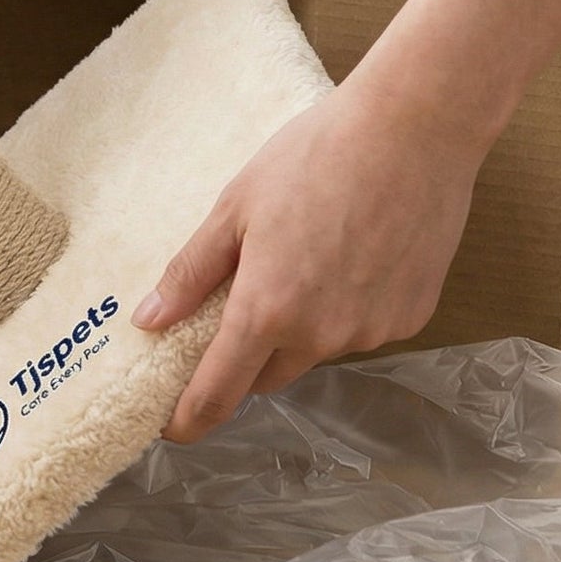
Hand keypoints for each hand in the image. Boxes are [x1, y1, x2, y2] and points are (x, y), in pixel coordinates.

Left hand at [132, 77, 485, 442]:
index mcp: (266, 311)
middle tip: (232, 313)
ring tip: (300, 260)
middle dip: (244, 358)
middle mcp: (321, 335)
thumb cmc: (314, 158)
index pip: (218, 392)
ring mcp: (372, 330)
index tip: (172, 430)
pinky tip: (346, 257)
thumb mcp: (233, 209)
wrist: (412, 131)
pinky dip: (343, 309)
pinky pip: (361, 330)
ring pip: (316, 350)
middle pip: (267, 374)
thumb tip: (148, 320)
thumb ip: (190, 273)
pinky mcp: (412, 317)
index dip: (190, 418)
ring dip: (297, 328)